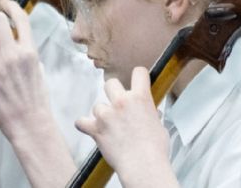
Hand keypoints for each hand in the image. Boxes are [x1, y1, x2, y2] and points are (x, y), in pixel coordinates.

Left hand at [75, 67, 176, 187]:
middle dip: (113, 92)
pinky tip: (88, 128)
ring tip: (110, 129)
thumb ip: (149, 114)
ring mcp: (107, 114)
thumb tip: (149, 113)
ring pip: (97, 106)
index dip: (138, 76)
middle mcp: (122, 102)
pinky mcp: (96, 128)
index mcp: (141, 98)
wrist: (144, 168)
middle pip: (110, 83)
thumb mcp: (159, 125)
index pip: (138, 72)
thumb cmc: (155, 151)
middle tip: (118, 105)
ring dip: (102, 115)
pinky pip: (81, 122)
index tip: (137, 80)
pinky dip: (84, 125)